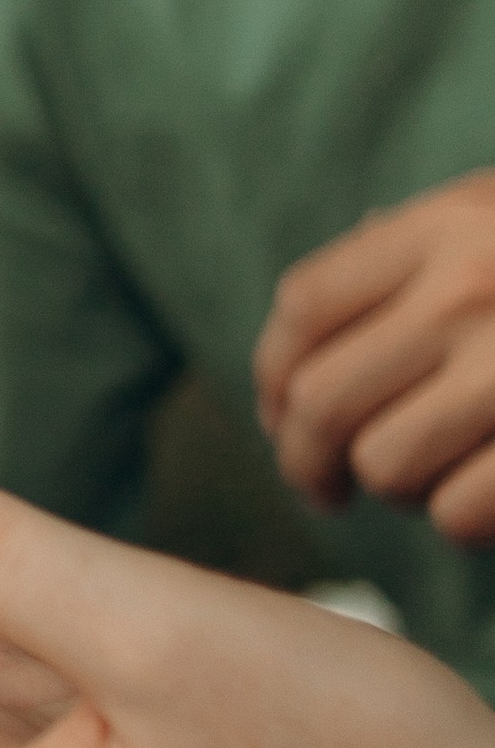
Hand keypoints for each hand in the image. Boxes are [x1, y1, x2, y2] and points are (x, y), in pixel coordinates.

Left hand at [255, 170, 494, 538]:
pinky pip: (457, 513)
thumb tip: (305, 321)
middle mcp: (471, 289)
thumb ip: (413, 252)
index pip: (305, 305)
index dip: (274, 374)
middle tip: (325, 485)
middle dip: (307, 459)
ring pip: (383, 464)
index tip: (280, 416)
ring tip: (429, 474)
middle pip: (322, 399)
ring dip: (394, 486)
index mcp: (449, 227)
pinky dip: (461, 520)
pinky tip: (484, 498)